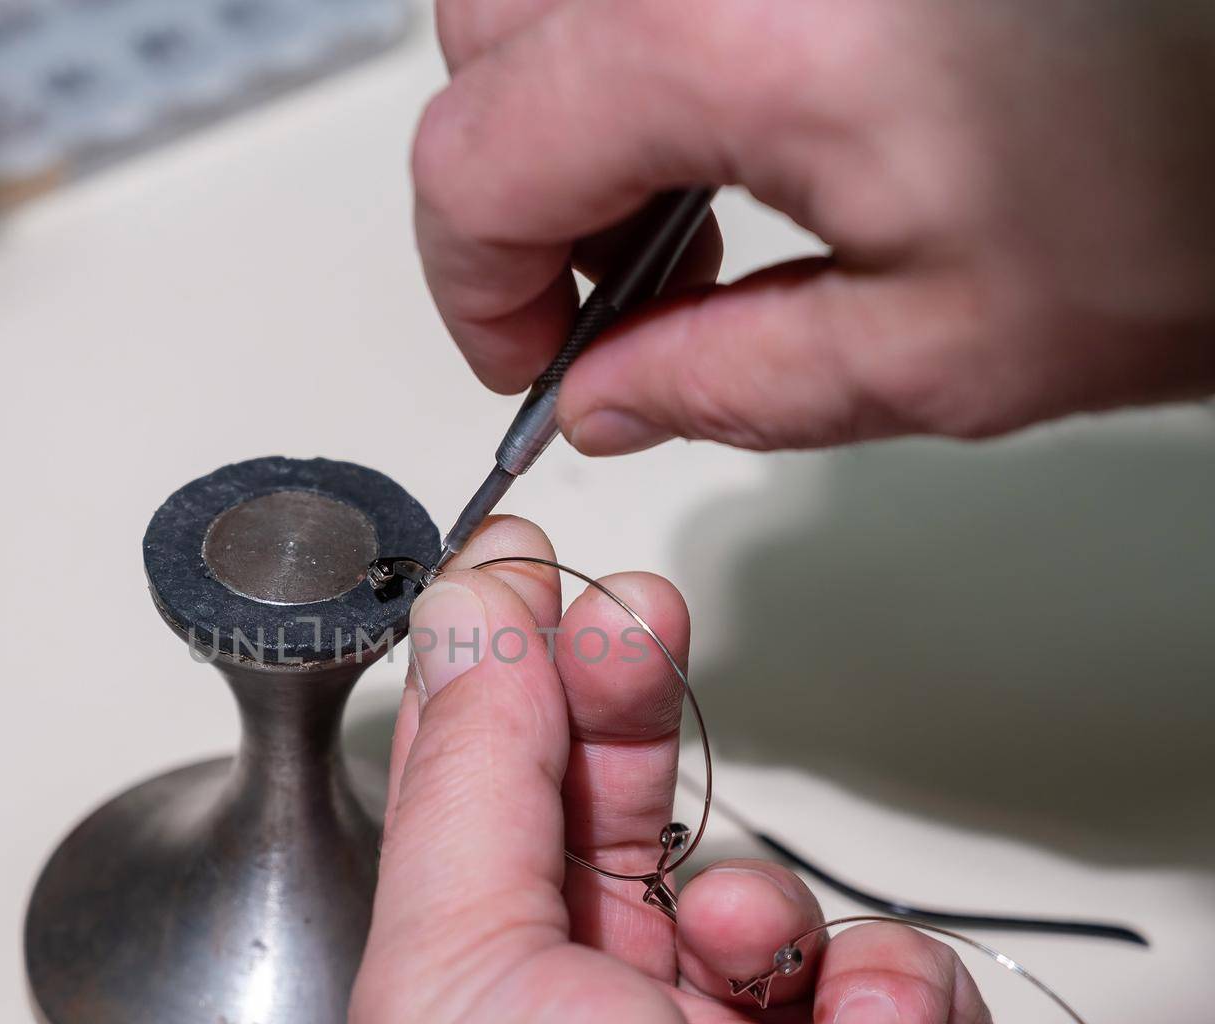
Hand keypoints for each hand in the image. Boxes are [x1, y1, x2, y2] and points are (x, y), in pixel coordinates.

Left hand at [350, 517, 1016, 1023]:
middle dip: (628, 704)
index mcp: (488, 1005)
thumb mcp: (454, 951)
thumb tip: (472, 608)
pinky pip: (901, 981)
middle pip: (625, 817)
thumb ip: (472, 764)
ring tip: (730, 950)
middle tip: (632, 610)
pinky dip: (880, 995)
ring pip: (773, 896)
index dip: (513, 683)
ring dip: (757, 899)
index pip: (499, 807)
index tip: (522, 571)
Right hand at [414, 0, 1214, 449]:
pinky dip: (643, 35)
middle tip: (604, 286)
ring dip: (566, 96)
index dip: (474, 285)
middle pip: (482, 38)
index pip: (473, 158)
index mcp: (740, 34)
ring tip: (682, 194)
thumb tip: (598, 396)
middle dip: (510, 184)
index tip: (529, 355)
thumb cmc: (1198, 181)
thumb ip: (721, 381)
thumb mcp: (939, 351)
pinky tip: (739, 106)